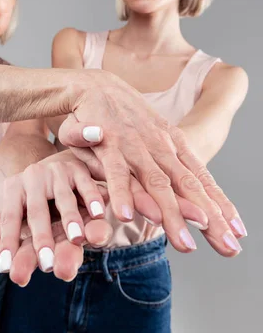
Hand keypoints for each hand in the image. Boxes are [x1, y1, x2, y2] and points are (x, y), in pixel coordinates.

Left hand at [0, 156, 112, 283]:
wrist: (51, 162)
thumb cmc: (32, 198)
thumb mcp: (16, 213)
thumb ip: (3, 237)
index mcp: (12, 189)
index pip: (8, 220)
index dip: (7, 243)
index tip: (6, 268)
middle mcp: (32, 178)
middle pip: (36, 211)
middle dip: (41, 237)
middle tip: (45, 263)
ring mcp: (56, 172)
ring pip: (63, 198)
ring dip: (71, 218)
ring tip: (76, 239)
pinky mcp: (77, 168)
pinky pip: (86, 185)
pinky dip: (93, 199)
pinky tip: (98, 214)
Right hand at [59, 72, 243, 256]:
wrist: (94, 85)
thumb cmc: (125, 119)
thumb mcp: (153, 141)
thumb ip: (169, 170)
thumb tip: (193, 199)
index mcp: (173, 145)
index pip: (202, 179)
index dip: (221, 205)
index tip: (238, 232)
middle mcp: (159, 146)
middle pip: (187, 187)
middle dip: (209, 218)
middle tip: (227, 247)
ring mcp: (135, 145)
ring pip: (156, 184)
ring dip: (172, 214)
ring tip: (185, 244)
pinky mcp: (107, 145)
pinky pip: (115, 172)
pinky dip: (121, 193)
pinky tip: (127, 216)